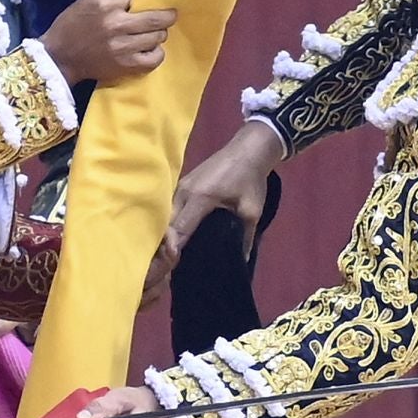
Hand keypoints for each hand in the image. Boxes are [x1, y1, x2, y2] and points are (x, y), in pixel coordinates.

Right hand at [42, 0, 176, 86]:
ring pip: (157, 37)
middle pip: (155, 18)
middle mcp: (117, 24)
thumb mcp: (86, 1)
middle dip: (167, 16)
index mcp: (107, 4)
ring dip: (159, 34)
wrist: (59, 57)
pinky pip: (154, 59)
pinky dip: (157, 53)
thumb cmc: (71, 27)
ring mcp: (123, 47)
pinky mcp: (125, 65)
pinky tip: (151, 50)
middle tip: (170, 16)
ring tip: (155, 34)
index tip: (155, 1)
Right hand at [160, 119, 283, 275]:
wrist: (248, 150)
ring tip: (171, 257)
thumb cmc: (250, 178)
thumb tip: (242, 262)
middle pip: (167, 224)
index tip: (172, 268)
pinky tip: (176, 239)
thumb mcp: (252, 210)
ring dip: (167, 236)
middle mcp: (184, 192)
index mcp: (200, 197)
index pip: (179, 229)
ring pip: (166, 217)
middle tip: (170, 268)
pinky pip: (171, 209)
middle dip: (165, 246)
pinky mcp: (181, 186)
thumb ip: (245, 236)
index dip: (173, 250)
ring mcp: (180, 187)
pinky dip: (171, 225)